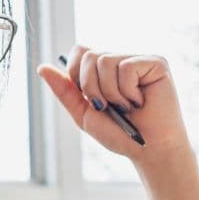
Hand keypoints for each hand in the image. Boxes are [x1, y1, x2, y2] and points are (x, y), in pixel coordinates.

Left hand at [36, 45, 192, 160]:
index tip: (89, 97)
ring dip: (111, 93)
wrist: (149, 149)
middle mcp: (121, 59)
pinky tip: (140, 102)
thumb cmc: (120, 133)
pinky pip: (127, 67)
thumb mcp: (84, 113)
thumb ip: (65, 90)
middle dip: (92, 88)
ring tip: (126, 107)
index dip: (77, 73)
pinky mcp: (156, 63)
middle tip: (109, 107)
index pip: (80, 50)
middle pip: (90, 56)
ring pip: (106, 61)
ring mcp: (139, 59)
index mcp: (104, 69)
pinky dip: (128, 92)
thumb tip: (42, 67)